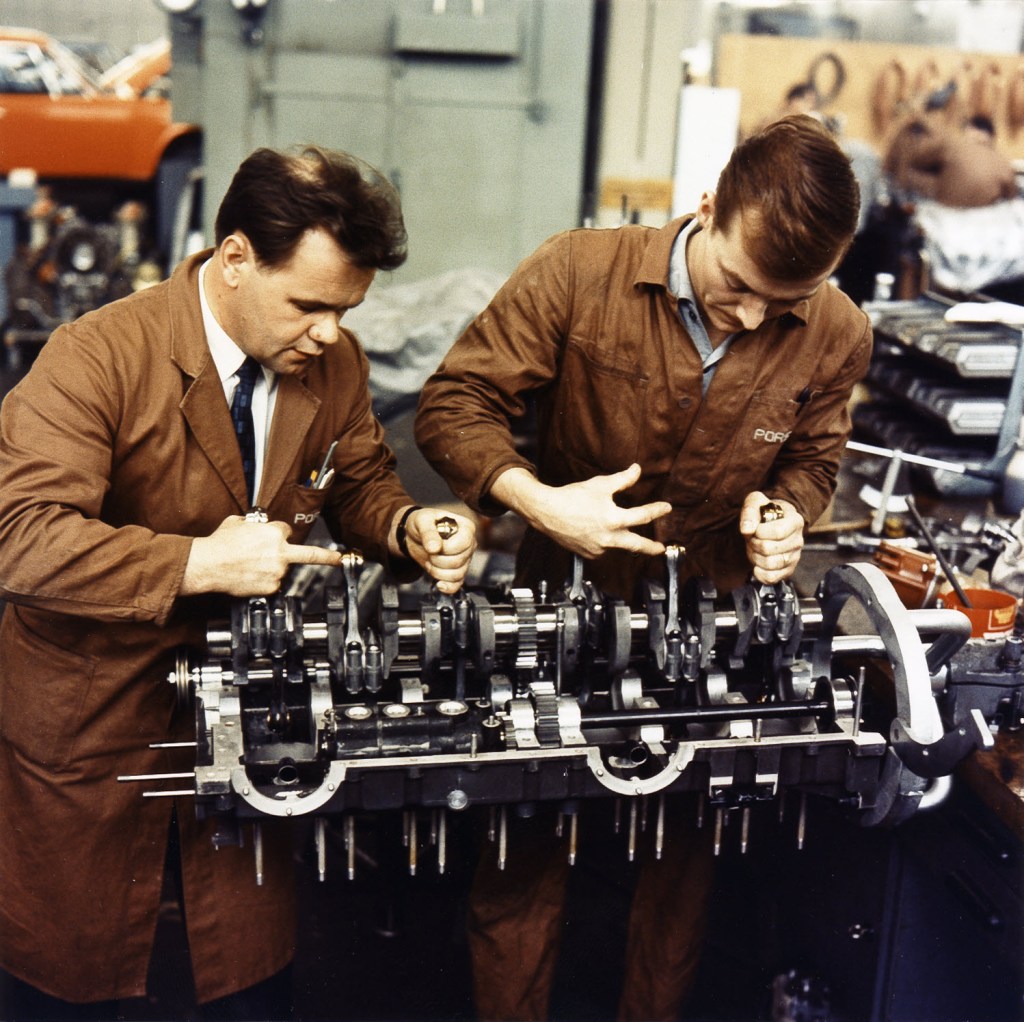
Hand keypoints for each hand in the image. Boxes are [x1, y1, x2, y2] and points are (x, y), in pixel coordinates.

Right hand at [181, 515, 343, 595]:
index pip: (286, 531)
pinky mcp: (271, 587)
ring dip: (270, 567)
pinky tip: (248, 576)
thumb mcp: (237, 523)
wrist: (207, 565)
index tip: (274, 537)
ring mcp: (277, 571)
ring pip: (281, 569)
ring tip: (248, 566)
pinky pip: (271, 583)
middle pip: (309, 554)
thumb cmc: (219, 543)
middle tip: (337, 559)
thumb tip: (253, 525)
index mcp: (275, 533)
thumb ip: (252, 524)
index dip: (277, 534)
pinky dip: (262, 581)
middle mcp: (280, 552)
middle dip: (327, 557)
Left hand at [399, 508, 476, 593]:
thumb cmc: (422, 523)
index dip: (445, 548)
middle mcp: (469, 544)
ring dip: (438, 572)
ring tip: (430, 560)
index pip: (463, 543)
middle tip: (429, 551)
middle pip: (458, 561)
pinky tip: (438, 583)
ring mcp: (464, 559)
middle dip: (437, 560)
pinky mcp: (457, 571)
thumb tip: (434, 548)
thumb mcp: (422, 520)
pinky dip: (447, 587)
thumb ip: (428, 533)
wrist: (415, 535)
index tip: (432, 545)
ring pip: (457, 575)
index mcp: (465, 528)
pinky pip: (457, 585)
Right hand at [492, 463, 671, 558]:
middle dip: (651, 547)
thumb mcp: (600, 485)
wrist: (545, 512)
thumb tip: (637, 470)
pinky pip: (602, 549)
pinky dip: (604, 541)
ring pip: (617, 545)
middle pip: (636, 545)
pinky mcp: (587, 553)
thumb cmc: (572, 497)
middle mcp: (607, 538)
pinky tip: (596, 532)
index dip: (657, 510)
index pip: (643, 516)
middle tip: (661, 549)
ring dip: (622, 539)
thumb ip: (623, 479)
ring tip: (620, 531)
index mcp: (613, 520)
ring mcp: (597, 548)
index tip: (666, 508)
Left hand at [738, 492, 804, 583]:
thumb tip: (747, 529)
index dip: (759, 532)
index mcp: (795, 521)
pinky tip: (757, 563)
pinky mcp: (787, 570)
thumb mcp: (755, 502)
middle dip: (754, 544)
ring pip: (769, 564)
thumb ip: (749, 511)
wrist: (772, 522)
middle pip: (769, 549)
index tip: (756, 528)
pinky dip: (759, 572)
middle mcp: (798, 540)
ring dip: (755, 557)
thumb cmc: (765, 511)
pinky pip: (772, 578)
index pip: (777, 532)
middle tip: (753, 538)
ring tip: (755, 549)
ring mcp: (794, 556)